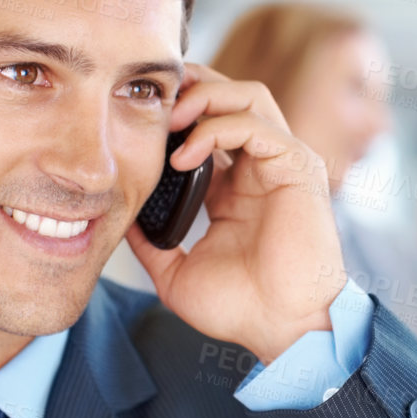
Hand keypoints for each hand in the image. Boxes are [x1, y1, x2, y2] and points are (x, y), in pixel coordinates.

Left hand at [125, 62, 348, 364]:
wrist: (283, 329)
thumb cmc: (242, 309)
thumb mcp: (176, 272)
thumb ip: (150, 244)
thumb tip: (119, 221)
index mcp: (236, 188)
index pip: (208, 126)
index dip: (176, 114)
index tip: (138, 121)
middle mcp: (261, 168)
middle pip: (230, 96)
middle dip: (190, 88)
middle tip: (153, 103)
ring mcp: (282, 163)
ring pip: (248, 97)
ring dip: (204, 97)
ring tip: (170, 120)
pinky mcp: (297, 166)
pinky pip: (256, 124)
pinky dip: (216, 128)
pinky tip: (185, 156)